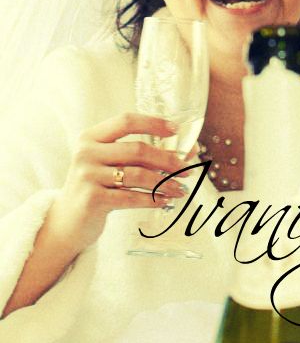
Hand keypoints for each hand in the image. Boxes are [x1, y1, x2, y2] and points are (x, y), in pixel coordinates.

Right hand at [49, 113, 189, 253]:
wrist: (68, 221)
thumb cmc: (97, 187)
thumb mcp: (111, 165)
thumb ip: (141, 154)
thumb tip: (187, 151)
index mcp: (91, 137)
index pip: (126, 121)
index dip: (154, 123)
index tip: (176, 130)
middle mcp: (86, 153)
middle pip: (138, 150)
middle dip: (168, 160)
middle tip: (187, 170)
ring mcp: (87, 176)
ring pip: (138, 175)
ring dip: (165, 183)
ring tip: (181, 189)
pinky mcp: (92, 199)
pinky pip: (131, 197)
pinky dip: (153, 199)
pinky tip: (165, 201)